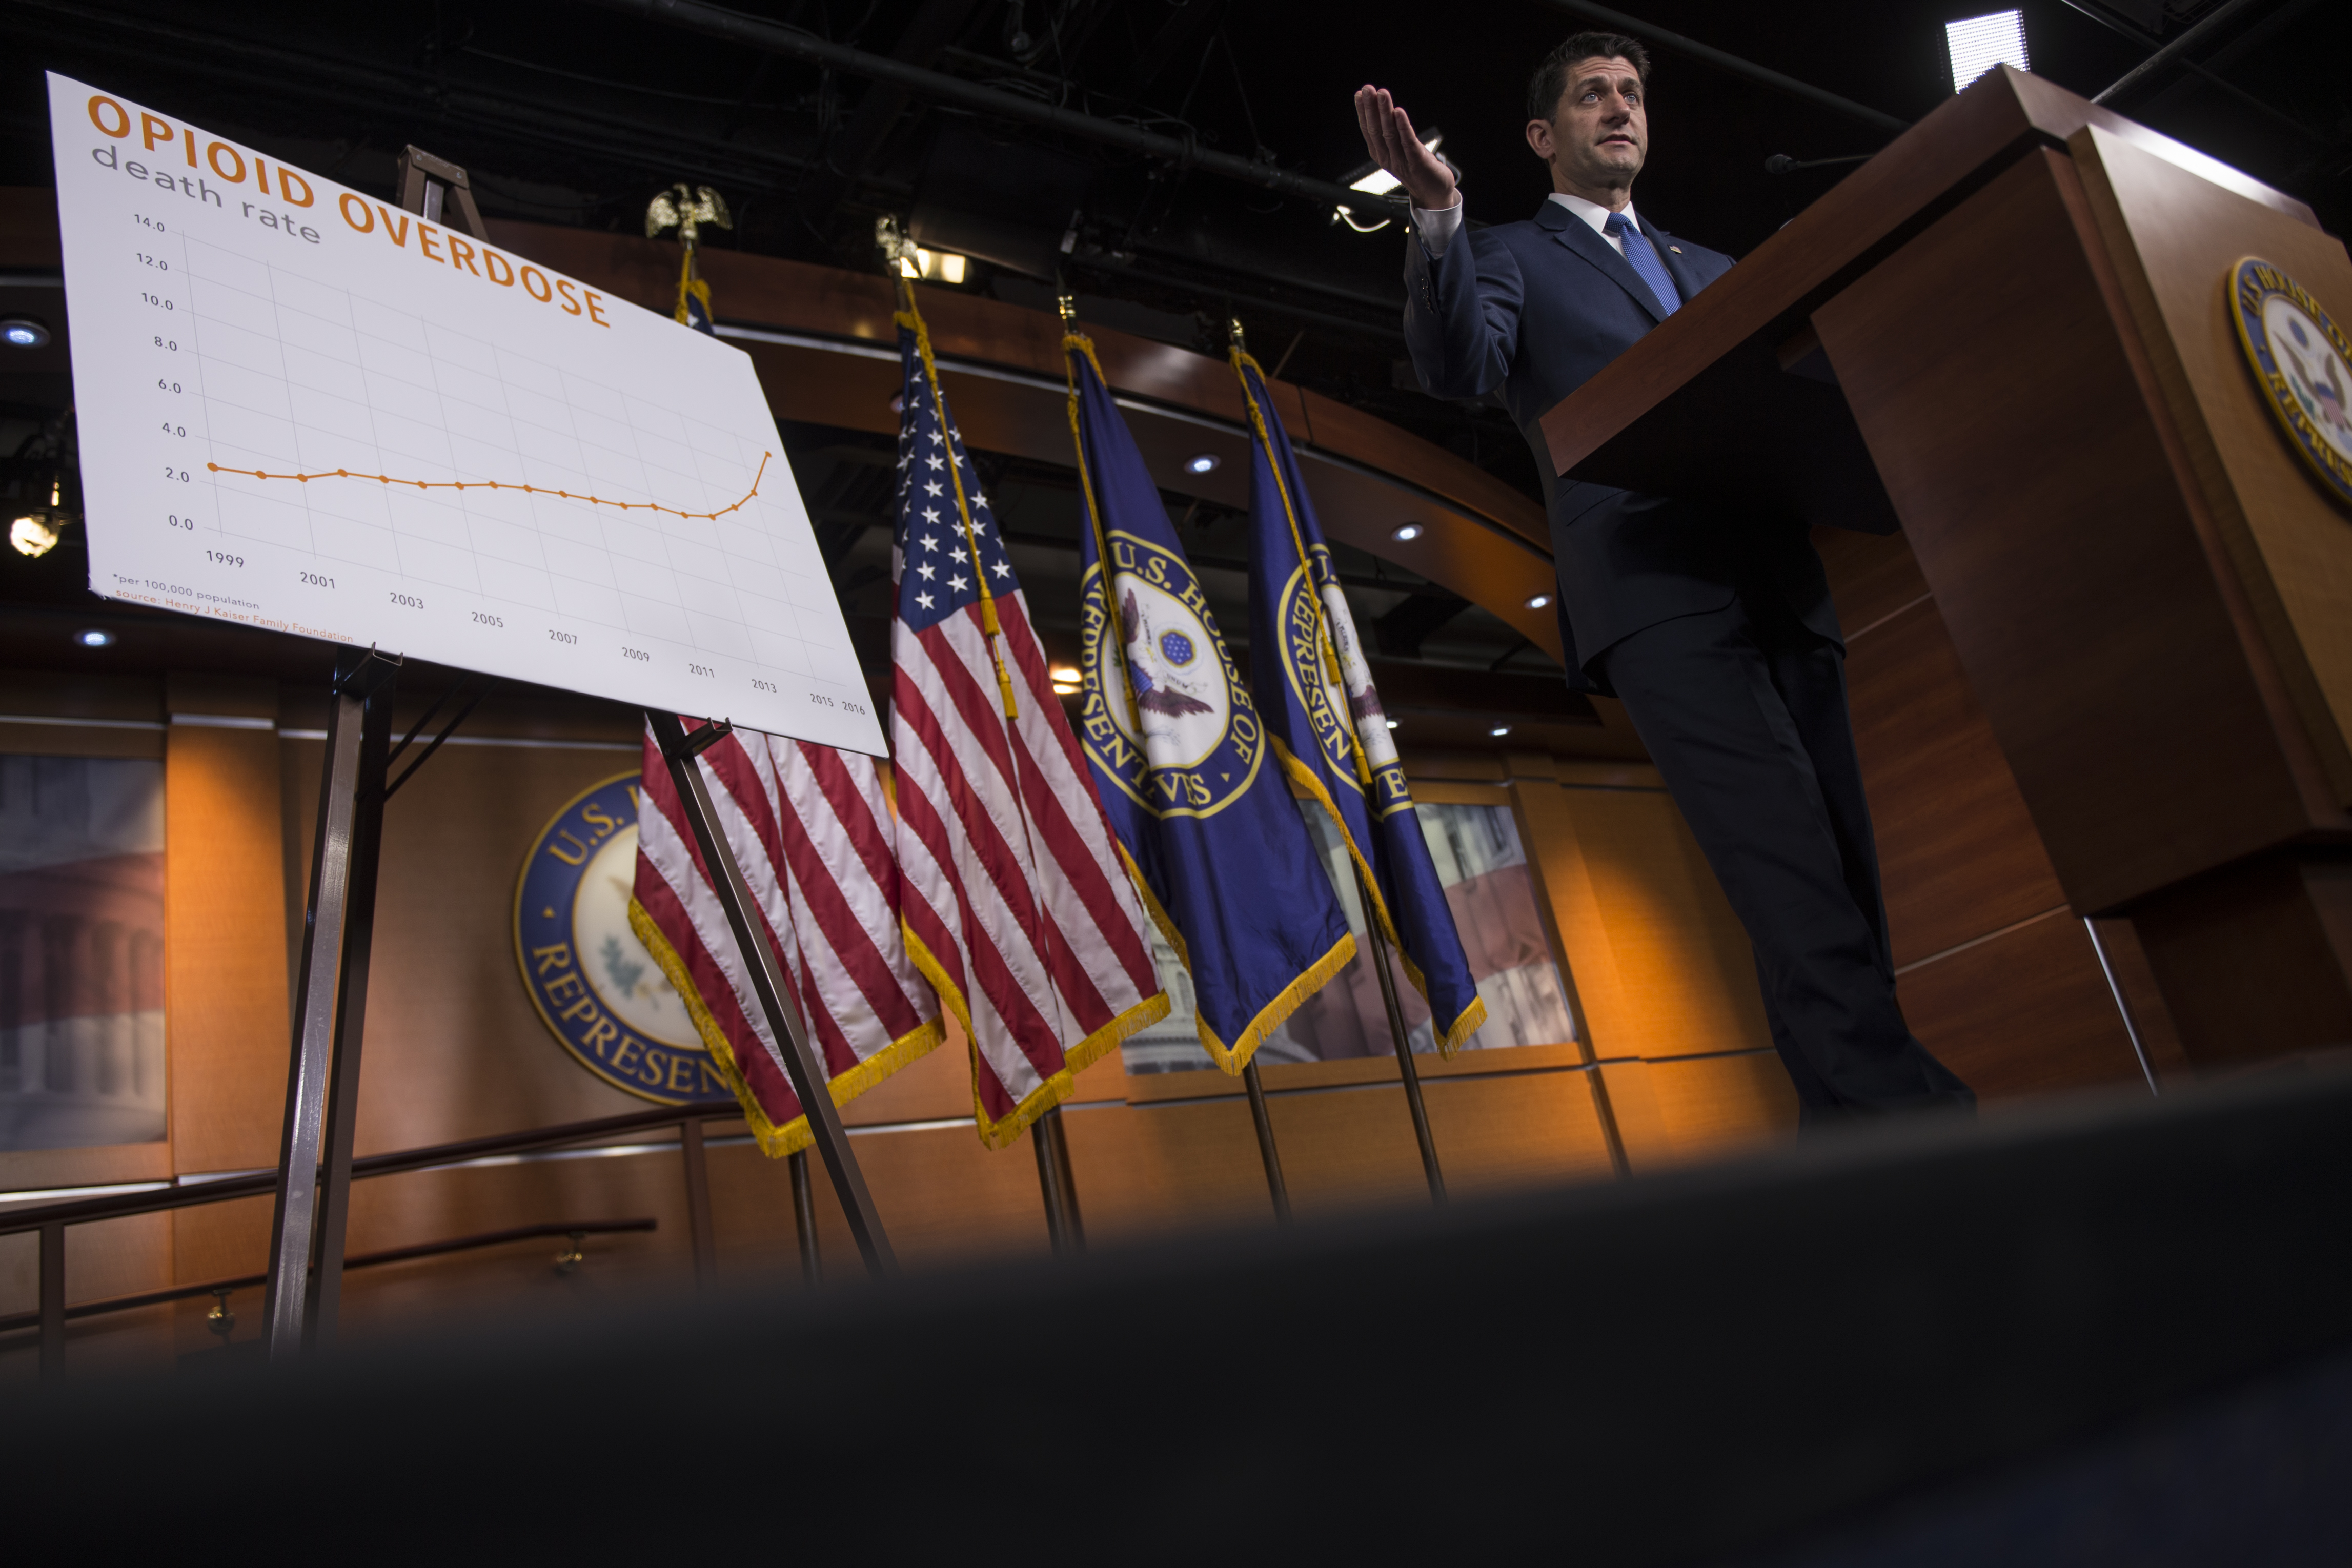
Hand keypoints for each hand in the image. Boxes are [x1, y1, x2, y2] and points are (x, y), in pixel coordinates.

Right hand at [1353, 85, 1456, 211]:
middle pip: (1376, 130)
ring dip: (1385, 112)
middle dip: (1371, 108)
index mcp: (1380, 155)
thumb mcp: (1399, 151)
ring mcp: (1401, 162)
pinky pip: (1408, 142)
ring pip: (1389, 134)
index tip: (1360, 94)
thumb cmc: (1417, 168)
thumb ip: (1390, 134)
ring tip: (1382, 94)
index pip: (1368, 131)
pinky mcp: (1417, 163)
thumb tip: (1382, 110)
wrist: (1434, 193)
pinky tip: (1398, 112)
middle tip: (1367, 88)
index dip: (1363, 112)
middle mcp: (1387, 158)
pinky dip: (1403, 126)